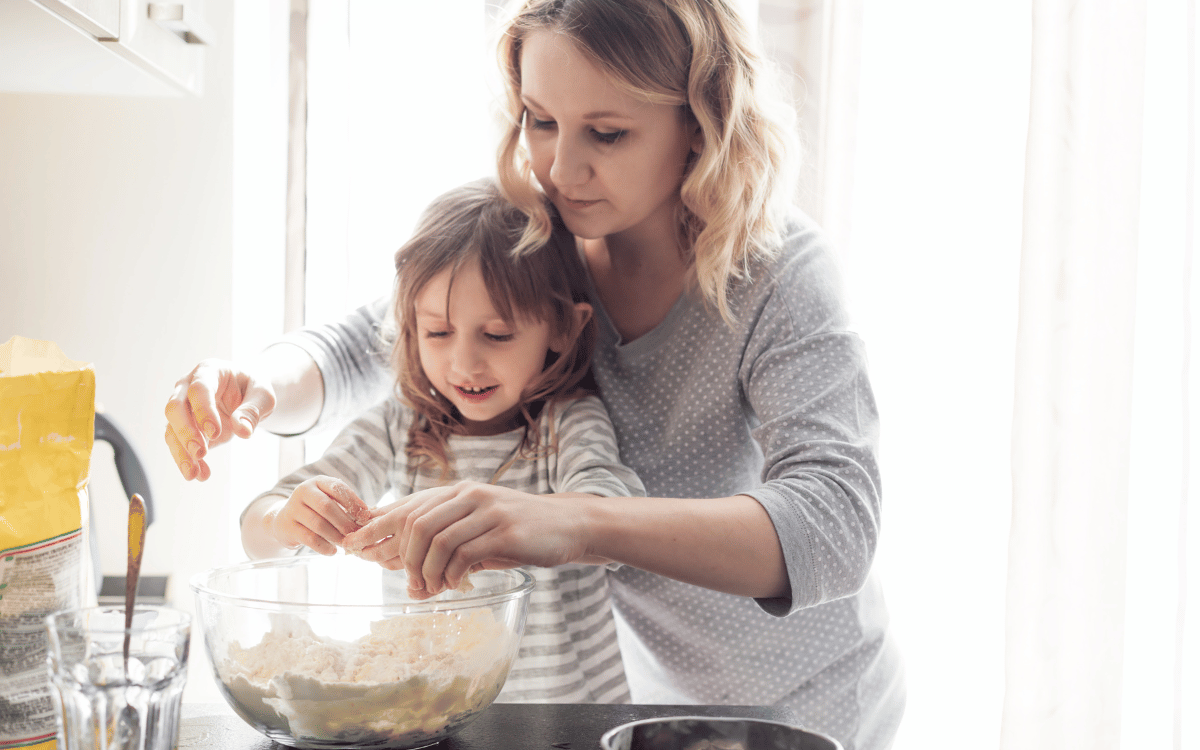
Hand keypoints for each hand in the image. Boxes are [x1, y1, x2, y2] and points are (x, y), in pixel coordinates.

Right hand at [164, 359, 274, 480]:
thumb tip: (243, 431)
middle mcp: (188, 386)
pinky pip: (177, 444)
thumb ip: (253, 410)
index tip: (214, 433)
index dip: (203, 410)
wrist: (246, 394)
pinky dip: (186, 460)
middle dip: (185, 432)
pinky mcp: (183, 426)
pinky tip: (201, 474)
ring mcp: (182, 407)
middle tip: (201, 453)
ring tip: (195, 474)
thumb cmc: (254, 389)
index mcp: (209, 371)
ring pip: (171, 429)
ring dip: (181, 452)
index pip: (199, 389)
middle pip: (174, 407)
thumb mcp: (263, 395)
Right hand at [268, 476, 369, 554]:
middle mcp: (303, 491)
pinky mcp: (287, 526)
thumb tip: (369, 518)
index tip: (366, 516)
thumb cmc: (316, 511)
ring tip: (346, 545)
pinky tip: (332, 551)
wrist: (285, 520)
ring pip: (318, 524)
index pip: (337, 487)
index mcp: (318, 482)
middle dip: (345, 522)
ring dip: (335, 536)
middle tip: (357, 535)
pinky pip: (309, 538)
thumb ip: (346, 507)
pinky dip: (323, 547)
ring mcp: (293, 508)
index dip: (353, 502)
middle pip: (327, 507)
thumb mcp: (330, 502)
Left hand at [342, 481, 588, 597]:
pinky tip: (455, 585)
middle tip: (409, 585)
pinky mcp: (505, 531)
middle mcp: (468, 495)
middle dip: (404, 560)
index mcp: (457, 492)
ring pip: (436, 541)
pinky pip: (464, 555)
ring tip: (431, 589)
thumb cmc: (518, 530)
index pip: (405, 507)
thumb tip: (403, 565)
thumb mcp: (477, 525)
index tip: (353, 548)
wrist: (568, 525)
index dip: (375, 528)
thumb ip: (445, 537)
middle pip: (415, 525)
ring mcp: (487, 511)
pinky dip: (452, 575)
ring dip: (427, 572)